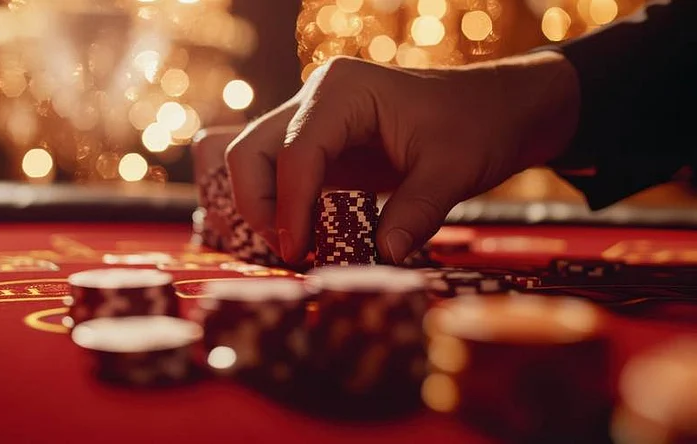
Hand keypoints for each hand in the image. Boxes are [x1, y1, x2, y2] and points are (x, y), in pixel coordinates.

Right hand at [220, 51, 579, 263]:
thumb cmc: (479, 124)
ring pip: (257, 164)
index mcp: (343, 91)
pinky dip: (285, 210)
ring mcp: (314, 121)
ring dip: (266, 210)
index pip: (296, 153)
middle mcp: (316, 99)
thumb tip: (384, 256)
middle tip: (291, 252)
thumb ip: (417, 212)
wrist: (497, 108)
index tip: (299, 254)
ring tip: (300, 249)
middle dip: (260, 207)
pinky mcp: (322, 147)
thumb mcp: (455, 169)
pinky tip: (310, 238)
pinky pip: (282, 177)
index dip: (290, 208)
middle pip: (253, 152)